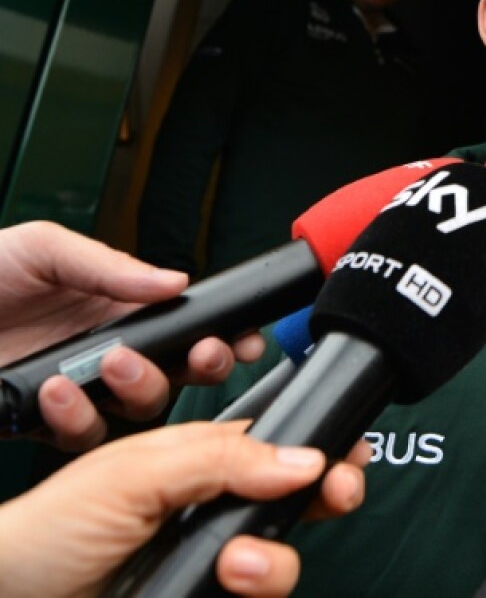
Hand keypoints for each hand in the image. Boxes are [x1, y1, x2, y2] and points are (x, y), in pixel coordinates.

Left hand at [0, 221, 266, 450]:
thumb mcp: (43, 248)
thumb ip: (111, 267)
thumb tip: (173, 280)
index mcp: (115, 307)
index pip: (184, 325)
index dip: (221, 334)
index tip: (244, 336)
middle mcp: (105, 353)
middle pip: (179, 373)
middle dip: (204, 366)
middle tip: (202, 356)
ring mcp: (77, 391)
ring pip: (139, 411)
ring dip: (139, 389)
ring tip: (113, 363)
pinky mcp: (41, 425)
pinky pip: (80, 436)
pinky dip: (78, 418)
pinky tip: (58, 392)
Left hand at [0, 420, 369, 597]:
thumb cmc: (51, 527)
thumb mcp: (135, 473)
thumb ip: (221, 459)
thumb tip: (303, 459)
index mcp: (201, 459)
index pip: (280, 445)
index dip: (320, 449)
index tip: (347, 459)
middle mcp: (214, 509)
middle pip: (298, 500)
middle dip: (327, 495)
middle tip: (338, 495)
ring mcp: (211, 560)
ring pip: (282, 556)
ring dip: (275, 559)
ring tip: (237, 564)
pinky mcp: (205, 596)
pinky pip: (258, 596)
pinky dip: (259, 589)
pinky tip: (230, 583)